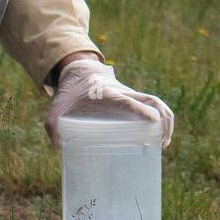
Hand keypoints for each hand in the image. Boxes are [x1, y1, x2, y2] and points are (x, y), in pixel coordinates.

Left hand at [45, 59, 174, 149]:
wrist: (80, 73)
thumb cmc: (70, 93)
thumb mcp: (57, 108)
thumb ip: (53, 125)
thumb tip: (59, 146)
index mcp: (105, 93)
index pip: (126, 100)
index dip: (139, 109)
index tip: (152, 121)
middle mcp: (122, 93)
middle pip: (151, 100)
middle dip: (163, 119)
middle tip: (163, 142)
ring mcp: (130, 95)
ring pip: (156, 102)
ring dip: (166, 120)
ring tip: (164, 142)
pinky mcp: (133, 99)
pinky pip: (153, 106)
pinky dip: (162, 118)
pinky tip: (158, 137)